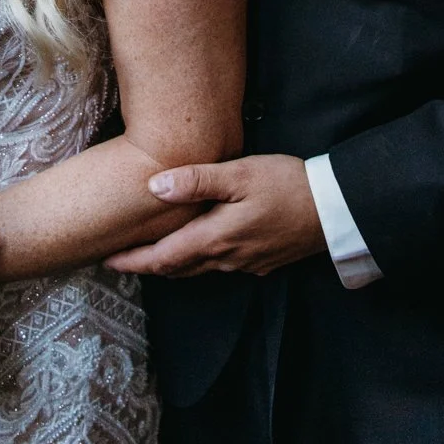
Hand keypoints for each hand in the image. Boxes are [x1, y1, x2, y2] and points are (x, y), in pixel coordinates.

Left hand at [104, 154, 326, 276]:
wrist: (336, 209)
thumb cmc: (286, 186)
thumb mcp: (239, 175)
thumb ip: (196, 181)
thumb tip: (153, 187)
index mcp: (215, 238)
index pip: (163, 258)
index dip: (133, 261)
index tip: (107, 260)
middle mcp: (227, 259)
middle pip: (177, 268)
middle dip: (147, 265)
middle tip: (120, 258)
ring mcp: (246, 264)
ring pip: (199, 269)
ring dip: (173, 264)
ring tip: (152, 253)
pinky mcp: (262, 261)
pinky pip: (221, 266)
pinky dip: (199, 260)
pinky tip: (199, 246)